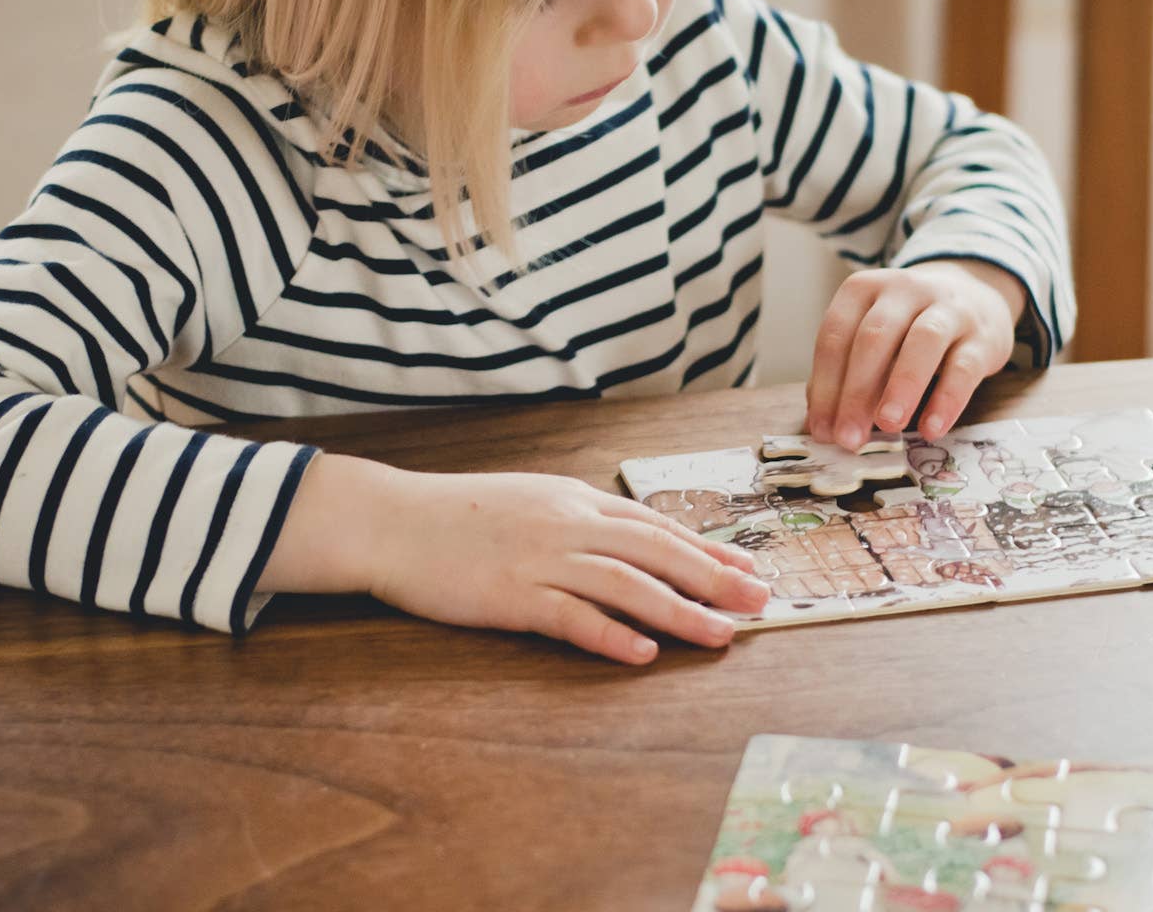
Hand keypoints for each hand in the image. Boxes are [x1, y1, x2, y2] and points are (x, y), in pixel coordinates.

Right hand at [263, 455, 770, 664]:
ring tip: (720, 634)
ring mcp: (541, 558)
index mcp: (575, 500)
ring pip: (627, 584)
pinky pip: (570, 615)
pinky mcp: (511, 594)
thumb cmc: (458, 515)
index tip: (748, 569)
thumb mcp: (530, 501)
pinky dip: (610, 633)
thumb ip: (579, 518)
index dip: (707, 549)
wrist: (392, 520)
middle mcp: (568, 524)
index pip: (656, 526)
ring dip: (680, 610)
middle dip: (714, 578)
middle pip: (657, 551)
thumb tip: (627, 539)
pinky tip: (643, 652)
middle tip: (759, 602)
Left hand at [804, 259, 1024, 450]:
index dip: (826, 385)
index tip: (821, 429)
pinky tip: (931, 428)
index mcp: (865, 289)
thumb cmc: (908, 328)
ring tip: (887, 426)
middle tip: (848, 437)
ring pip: (923, 342)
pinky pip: (964, 367)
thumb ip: (847, 374)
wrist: (975, 298)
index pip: (836, 335)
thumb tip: (825, 424)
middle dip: (857, 392)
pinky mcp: (982, 336)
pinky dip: (947, 400)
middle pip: (874, 338)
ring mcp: (948, 308)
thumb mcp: (873, 339)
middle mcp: (905, 290)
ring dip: (901, 387)